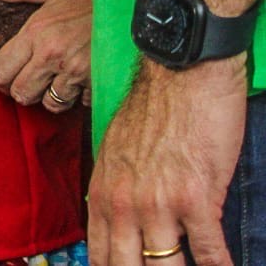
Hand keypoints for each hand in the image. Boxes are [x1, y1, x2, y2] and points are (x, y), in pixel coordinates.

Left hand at [0, 0, 91, 110]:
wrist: (140, 7)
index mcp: (35, 32)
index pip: (0, 70)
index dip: (1, 76)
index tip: (9, 74)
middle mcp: (51, 55)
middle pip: (21, 93)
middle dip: (23, 90)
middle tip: (32, 81)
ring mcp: (76, 72)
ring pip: (50, 104)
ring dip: (53, 96)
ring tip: (59, 80)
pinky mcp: (98, 84)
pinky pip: (81, 103)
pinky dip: (81, 96)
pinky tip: (85, 80)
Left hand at [88, 57, 244, 265]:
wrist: (181, 75)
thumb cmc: (154, 109)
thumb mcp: (116, 152)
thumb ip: (116, 189)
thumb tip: (119, 221)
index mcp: (105, 193)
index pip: (102, 254)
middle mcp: (126, 203)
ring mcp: (160, 203)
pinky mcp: (196, 198)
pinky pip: (209, 250)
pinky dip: (220, 265)